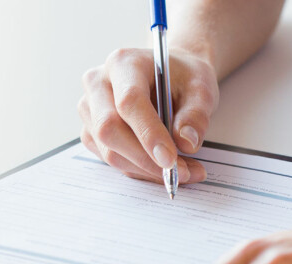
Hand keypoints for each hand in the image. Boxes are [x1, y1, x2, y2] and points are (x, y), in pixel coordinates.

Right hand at [78, 48, 219, 182]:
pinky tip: (164, 168)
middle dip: (146, 159)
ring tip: (184, 171)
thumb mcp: (202, 88)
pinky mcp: (91, 131)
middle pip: (109, 129)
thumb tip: (186, 143)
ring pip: (109, 150)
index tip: (170, 160)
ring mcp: (90, 109)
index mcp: (124, 63)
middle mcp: (98, 83)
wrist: (172, 77)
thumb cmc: (183, 78)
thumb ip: (197, 114)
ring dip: (146, 169)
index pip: (129, 101)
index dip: (148, 133)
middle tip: (181, 172)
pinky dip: (140, 170)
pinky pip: (111, 158)